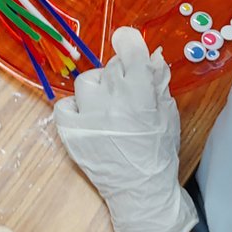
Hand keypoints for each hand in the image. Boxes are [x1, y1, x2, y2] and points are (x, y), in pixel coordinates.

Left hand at [53, 27, 198, 231]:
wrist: (140, 191)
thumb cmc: (158, 153)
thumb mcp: (167, 115)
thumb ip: (158, 83)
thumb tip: (152, 55)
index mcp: (139, 96)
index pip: (130, 53)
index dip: (130, 42)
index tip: (127, 41)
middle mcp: (110, 103)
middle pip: (111, 67)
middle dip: (121, 75)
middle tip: (128, 92)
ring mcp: (87, 118)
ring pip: (86, 81)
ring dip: (98, 87)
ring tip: (107, 105)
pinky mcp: (70, 133)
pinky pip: (64, 105)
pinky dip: (75, 106)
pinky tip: (88, 115)